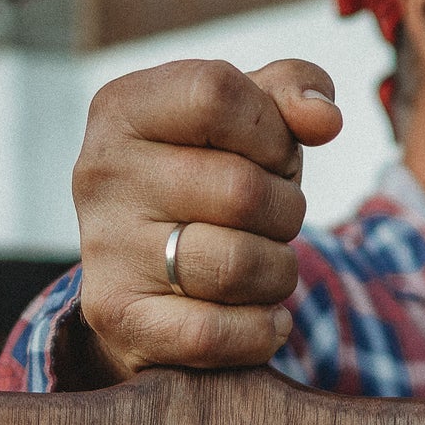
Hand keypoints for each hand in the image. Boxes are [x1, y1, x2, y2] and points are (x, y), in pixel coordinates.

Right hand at [71, 57, 342, 379]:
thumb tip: (324, 117)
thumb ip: (289, 91)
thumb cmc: (205, 182)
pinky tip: (267, 319)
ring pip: (237, 264)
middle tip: (275, 221)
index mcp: (124, 108)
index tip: (275, 156)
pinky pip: (212, 333)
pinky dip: (260, 331)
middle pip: (241, 189)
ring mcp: (104, 248)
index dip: (272, 131)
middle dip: (286, 210)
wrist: (144, 279)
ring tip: (268, 267)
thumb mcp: (243, 122)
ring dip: (279, 272)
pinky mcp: (118, 317)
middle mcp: (101, 173)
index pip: (217, 94)